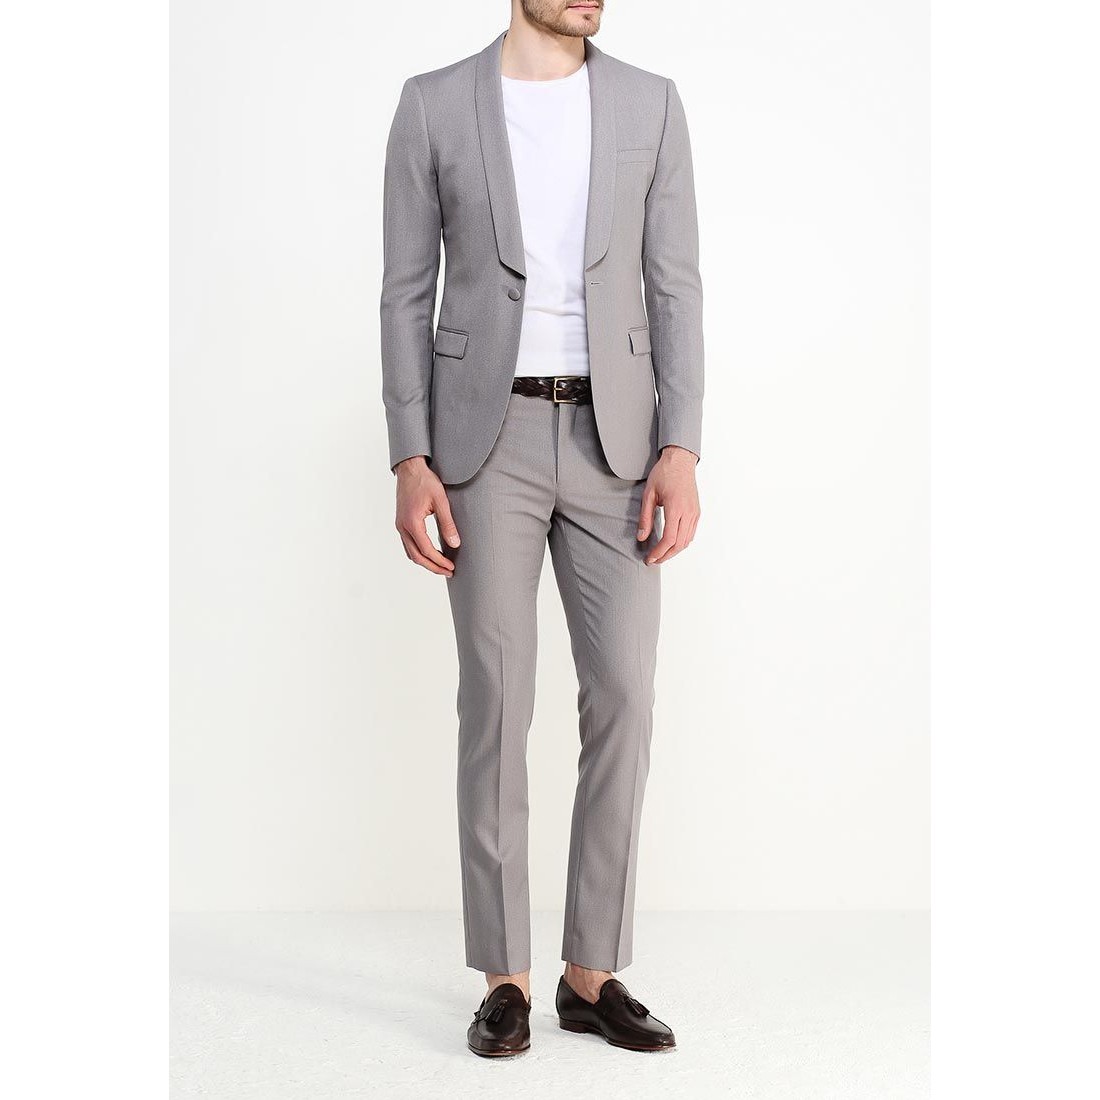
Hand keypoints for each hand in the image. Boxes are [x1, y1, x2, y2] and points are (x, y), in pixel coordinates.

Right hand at [395, 456, 459, 575]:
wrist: (410, 469)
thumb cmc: (425, 481)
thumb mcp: (441, 501)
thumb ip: (448, 523)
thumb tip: (455, 543)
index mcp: (412, 522)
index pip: (426, 550)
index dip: (439, 561)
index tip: (451, 567)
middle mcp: (402, 527)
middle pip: (416, 557)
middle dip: (433, 567)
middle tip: (448, 572)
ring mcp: (400, 526)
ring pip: (410, 553)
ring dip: (425, 562)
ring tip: (440, 566)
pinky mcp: (401, 523)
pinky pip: (408, 545)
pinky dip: (418, 553)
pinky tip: (430, 554)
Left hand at [636, 445, 700, 564]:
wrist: (680, 461)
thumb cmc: (664, 474)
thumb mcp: (649, 494)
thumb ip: (645, 517)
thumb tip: (641, 537)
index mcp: (676, 507)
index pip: (669, 538)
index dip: (659, 552)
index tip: (649, 558)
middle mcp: (688, 512)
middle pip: (679, 544)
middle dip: (665, 555)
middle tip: (653, 560)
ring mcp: (695, 513)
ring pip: (687, 541)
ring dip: (674, 551)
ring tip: (661, 554)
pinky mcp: (697, 512)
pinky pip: (691, 533)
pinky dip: (681, 543)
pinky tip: (671, 544)